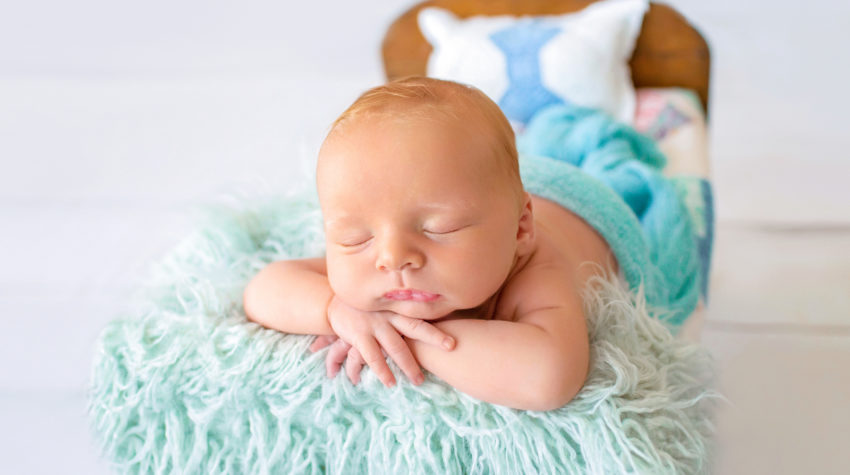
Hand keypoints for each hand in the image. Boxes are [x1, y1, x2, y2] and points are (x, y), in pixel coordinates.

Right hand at [309, 295, 455, 386]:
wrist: (332, 302)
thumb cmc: (364, 307)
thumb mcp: (383, 304)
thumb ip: (400, 311)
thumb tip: (426, 322)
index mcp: (396, 307)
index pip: (421, 314)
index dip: (439, 320)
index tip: (456, 327)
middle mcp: (388, 314)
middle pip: (415, 326)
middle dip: (434, 337)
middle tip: (452, 347)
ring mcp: (374, 324)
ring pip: (396, 346)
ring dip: (408, 365)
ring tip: (418, 381)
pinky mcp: (358, 335)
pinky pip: (372, 356)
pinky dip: (382, 370)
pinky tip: (390, 382)